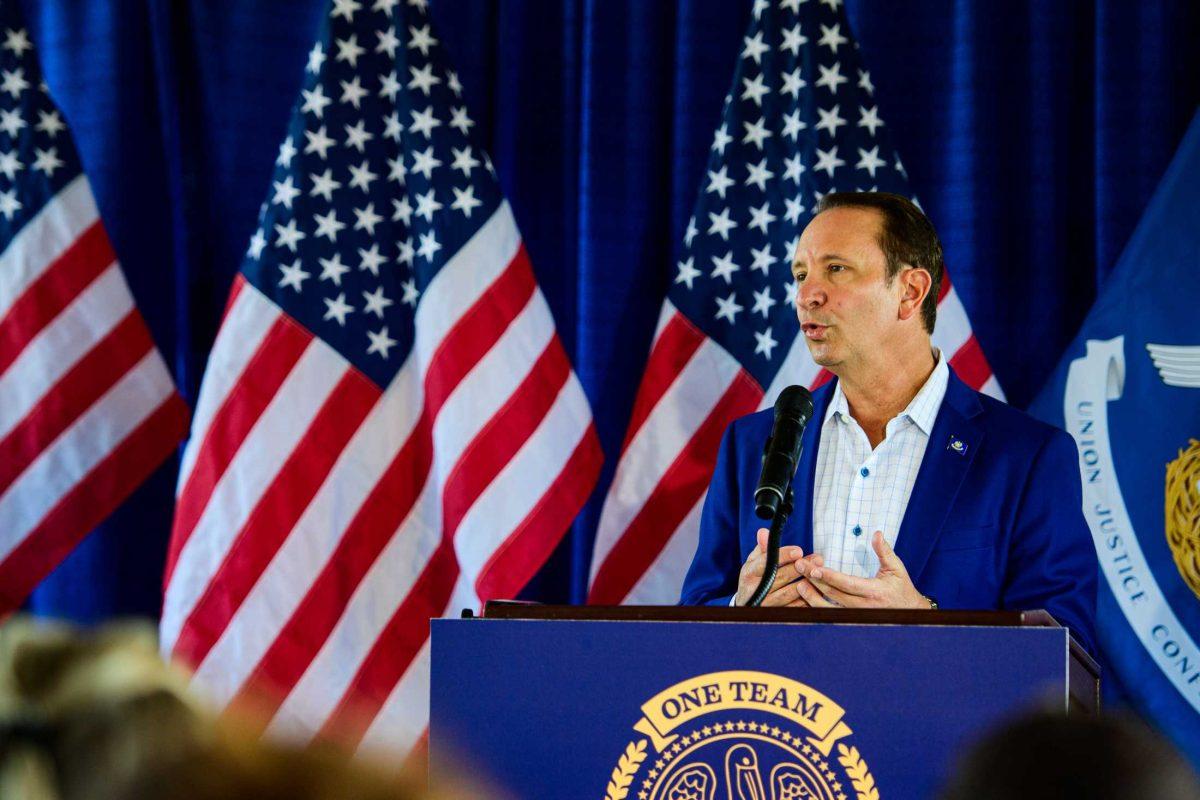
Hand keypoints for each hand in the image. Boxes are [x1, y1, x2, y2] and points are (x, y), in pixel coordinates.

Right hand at [735, 528, 823, 606]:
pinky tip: (816, 589)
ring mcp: (765, 604)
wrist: (748, 605)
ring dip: (806, 582)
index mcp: (748, 573)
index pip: (766, 563)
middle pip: (780, 578)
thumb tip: (763, 532)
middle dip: (800, 567)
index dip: (783, 556)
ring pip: (789, 593)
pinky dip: (806, 598)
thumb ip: (762, 548)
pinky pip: (793, 607)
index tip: (799, 551)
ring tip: (819, 573)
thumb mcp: (754, 562)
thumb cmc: (754, 579)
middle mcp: (755, 590)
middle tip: (817, 560)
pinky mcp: (776, 614)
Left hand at [793, 531, 929, 608]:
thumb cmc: (901, 589)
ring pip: (829, 608)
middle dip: (814, 580)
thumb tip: (876, 534)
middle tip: (799, 567)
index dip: (829, 577)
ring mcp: (856, 615)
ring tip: (799, 584)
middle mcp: (863, 606)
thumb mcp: (897, 569)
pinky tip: (807, 599)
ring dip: (812, 597)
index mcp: (873, 592)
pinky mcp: (851, 619)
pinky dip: (818, 607)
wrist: (909, 613)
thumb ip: (885, 551)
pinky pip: (831, 615)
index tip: (814, 569)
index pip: (847, 584)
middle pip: (833, 593)